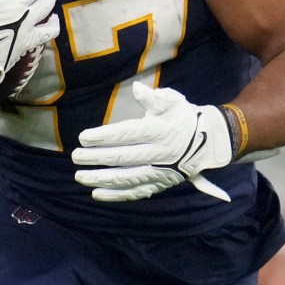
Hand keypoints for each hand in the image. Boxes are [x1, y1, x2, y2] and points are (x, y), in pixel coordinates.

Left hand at [72, 81, 233, 202]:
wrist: (209, 143)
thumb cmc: (184, 118)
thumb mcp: (173, 102)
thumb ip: (154, 98)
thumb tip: (137, 89)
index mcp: (161, 131)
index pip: (128, 135)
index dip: (104, 137)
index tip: (83, 137)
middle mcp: (160, 154)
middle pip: (123, 158)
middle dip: (97, 158)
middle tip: (75, 157)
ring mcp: (160, 172)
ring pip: (127, 178)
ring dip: (101, 179)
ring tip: (80, 176)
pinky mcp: (160, 184)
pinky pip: (136, 192)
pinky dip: (116, 195)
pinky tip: (96, 193)